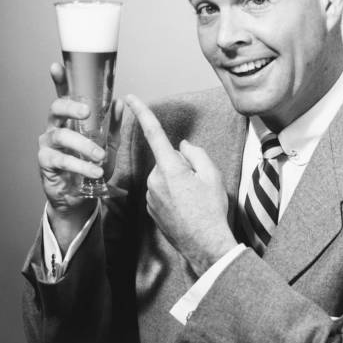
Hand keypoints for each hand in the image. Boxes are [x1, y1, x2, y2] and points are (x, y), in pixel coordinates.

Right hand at [37, 62, 122, 247]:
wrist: (81, 196)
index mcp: (70, 119)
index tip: (56, 66)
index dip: (59, 81)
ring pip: (60, 136)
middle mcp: (55, 127)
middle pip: (55, 109)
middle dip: (70, 107)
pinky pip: (60, 159)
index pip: (63, 96)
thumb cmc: (93, 166)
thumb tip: (119, 103)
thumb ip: (113, 125)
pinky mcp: (45, 163)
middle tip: (87, 112)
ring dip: (82, 144)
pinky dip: (79, 165)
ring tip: (100, 156)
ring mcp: (48, 145)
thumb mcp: (109, 144)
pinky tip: (94, 171)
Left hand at [125, 94, 237, 275]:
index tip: (130, 97)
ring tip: (193, 199)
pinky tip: (185, 208)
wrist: (205, 245)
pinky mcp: (150, 209)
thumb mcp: (213, 175)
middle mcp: (154, 180)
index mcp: (170, 168)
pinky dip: (172, 194)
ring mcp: (150, 196)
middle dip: (180, 164)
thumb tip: (182, 146)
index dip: (142, 112)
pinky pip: (161, 191)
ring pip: (164, 176)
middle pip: (167, 159)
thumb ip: (196, 154)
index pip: (154, 133)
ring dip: (176, 181)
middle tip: (198, 183)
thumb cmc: (211, 210)